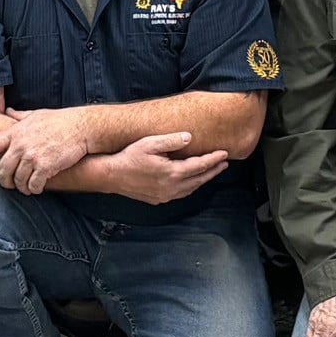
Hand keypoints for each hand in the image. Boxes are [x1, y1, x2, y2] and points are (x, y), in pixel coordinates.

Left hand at [0, 107, 100, 196]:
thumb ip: (19, 115)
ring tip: (27, 188)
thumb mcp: (36, 114)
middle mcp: (20, 145)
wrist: (81, 127)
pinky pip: (33, 185)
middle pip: (1, 170)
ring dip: (21, 187)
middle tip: (9, 185)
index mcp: (15, 132)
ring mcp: (32, 156)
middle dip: (4, 181)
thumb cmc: (60, 120)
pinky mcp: (45, 166)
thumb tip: (8, 110)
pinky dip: (34, 189)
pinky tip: (38, 188)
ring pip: (17, 181)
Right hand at [93, 132, 228, 204]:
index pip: (200, 166)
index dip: (214, 159)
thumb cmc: (129, 157)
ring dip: (203, 180)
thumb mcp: (150, 143)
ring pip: (191, 189)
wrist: (111, 175)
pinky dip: (190, 187)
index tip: (224, 153)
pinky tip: (191, 182)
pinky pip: (180, 194)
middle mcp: (171, 187)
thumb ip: (172, 140)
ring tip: (212, 171)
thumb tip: (190, 138)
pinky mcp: (158, 199)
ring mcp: (165, 195)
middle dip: (213, 171)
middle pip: (199, 179)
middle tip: (224, 163)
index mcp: (172, 173)